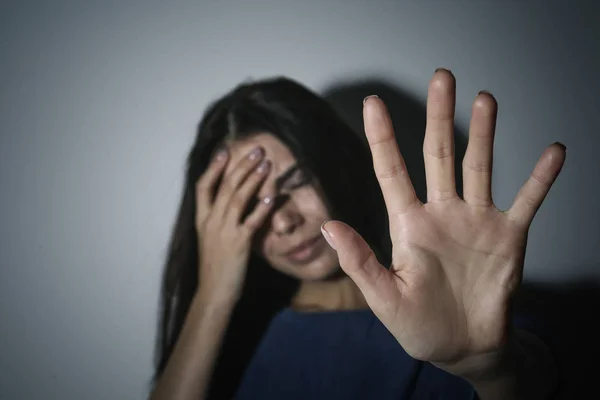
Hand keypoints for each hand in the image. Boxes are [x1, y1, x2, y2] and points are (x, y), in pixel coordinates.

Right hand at [195, 146, 273, 304]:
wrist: (213, 293)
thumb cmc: (214, 267)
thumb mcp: (209, 239)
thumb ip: (217, 220)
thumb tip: (229, 203)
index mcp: (201, 220)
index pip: (203, 186)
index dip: (214, 167)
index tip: (225, 150)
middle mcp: (211, 222)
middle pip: (225, 186)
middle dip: (242, 165)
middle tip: (257, 150)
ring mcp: (224, 232)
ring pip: (237, 198)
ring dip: (253, 178)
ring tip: (266, 164)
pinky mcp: (239, 244)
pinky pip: (251, 220)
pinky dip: (261, 207)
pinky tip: (271, 195)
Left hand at [321, 69, 565, 371]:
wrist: (463, 347)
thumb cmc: (418, 325)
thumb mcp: (383, 297)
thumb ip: (359, 262)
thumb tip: (327, 226)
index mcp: (408, 225)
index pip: (391, 172)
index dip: (381, 138)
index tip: (372, 102)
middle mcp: (442, 213)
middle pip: (439, 155)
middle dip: (439, 116)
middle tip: (442, 78)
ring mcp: (476, 221)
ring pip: (480, 167)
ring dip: (485, 133)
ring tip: (485, 99)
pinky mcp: (508, 237)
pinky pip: (528, 202)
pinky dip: (541, 179)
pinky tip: (554, 152)